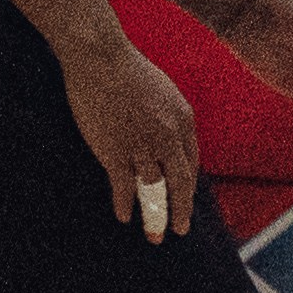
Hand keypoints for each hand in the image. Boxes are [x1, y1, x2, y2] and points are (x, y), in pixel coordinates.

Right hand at [63, 25, 210, 242]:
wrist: (101, 58)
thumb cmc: (128, 70)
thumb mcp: (162, 92)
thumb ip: (169, 119)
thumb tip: (168, 144)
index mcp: (183, 119)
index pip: (190, 163)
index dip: (186, 186)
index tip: (182, 201)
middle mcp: (168, 136)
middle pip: (180, 184)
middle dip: (180, 212)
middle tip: (180, 230)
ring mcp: (142, 146)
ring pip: (153, 191)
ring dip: (155, 218)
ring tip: (155, 235)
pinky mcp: (115, 151)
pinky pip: (124, 187)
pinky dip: (124, 205)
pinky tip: (124, 216)